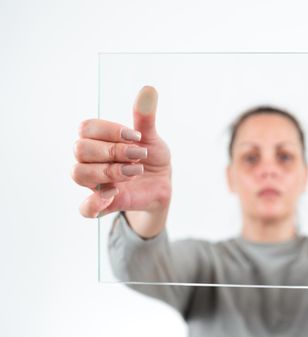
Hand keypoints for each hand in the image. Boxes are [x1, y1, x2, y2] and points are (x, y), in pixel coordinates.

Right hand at [72, 86, 171, 217]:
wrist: (162, 185)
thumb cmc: (151, 158)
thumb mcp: (152, 138)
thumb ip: (145, 118)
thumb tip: (148, 90)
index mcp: (98, 140)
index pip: (86, 128)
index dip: (110, 130)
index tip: (137, 136)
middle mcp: (90, 160)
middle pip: (80, 149)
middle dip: (112, 150)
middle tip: (139, 154)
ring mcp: (94, 182)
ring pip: (79, 173)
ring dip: (109, 170)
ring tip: (135, 170)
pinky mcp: (104, 203)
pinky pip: (85, 208)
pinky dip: (94, 202)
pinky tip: (114, 193)